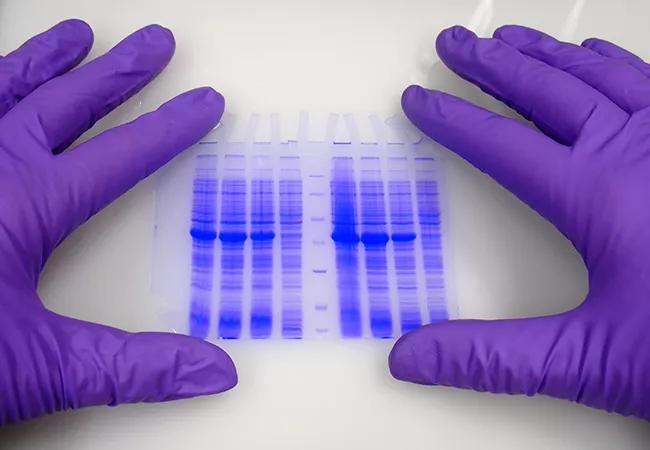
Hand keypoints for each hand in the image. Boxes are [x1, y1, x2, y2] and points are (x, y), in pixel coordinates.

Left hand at [0, 20, 235, 424]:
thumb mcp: (43, 368)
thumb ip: (136, 366)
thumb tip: (215, 371)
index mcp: (21, 204)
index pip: (119, 156)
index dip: (169, 127)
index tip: (204, 102)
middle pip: (63, 104)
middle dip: (117, 73)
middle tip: (154, 43)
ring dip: (40, 62)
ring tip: (74, 34)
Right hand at [390, 24, 649, 419]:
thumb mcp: (586, 360)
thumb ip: (490, 357)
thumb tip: (410, 358)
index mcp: (600, 197)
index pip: (503, 145)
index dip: (453, 120)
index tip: (420, 99)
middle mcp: (641, 155)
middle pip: (549, 91)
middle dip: (491, 65)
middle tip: (453, 43)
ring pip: (603, 77)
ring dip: (548, 54)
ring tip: (509, 38)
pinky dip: (616, 64)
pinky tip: (600, 58)